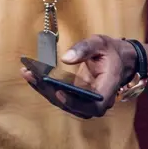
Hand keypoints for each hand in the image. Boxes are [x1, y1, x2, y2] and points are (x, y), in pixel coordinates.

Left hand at [21, 35, 136, 118]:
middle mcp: (97, 101)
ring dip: (44, 89)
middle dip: (50, 91)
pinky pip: (61, 95)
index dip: (74, 102)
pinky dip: (46, 86)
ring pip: (63, 102)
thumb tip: (66, 59)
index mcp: (107, 89)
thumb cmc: (111, 51)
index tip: (58, 91)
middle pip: (72, 105)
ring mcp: (86, 101)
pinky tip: (32, 74)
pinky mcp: (77, 97)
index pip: (92, 105)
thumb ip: (84, 49)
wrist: (120, 59)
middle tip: (32, 75)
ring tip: (28, 73)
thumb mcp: (100, 43)